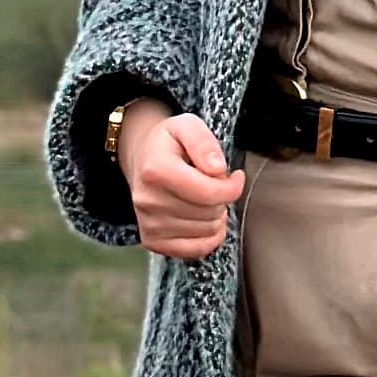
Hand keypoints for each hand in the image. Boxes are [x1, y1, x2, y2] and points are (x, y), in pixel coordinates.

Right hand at [118, 101, 245, 257]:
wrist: (142, 158)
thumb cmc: (169, 143)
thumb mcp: (187, 126)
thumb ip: (204, 142)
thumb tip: (217, 169)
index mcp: (156, 171)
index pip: (209, 193)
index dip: (232, 187)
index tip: (234, 176)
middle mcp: (148, 201)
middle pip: (210, 213)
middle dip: (222, 198)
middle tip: (214, 184)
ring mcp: (148, 224)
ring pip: (206, 232)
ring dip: (215, 216)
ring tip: (206, 198)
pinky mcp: (152, 240)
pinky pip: (195, 251)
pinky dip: (209, 237)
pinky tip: (205, 219)